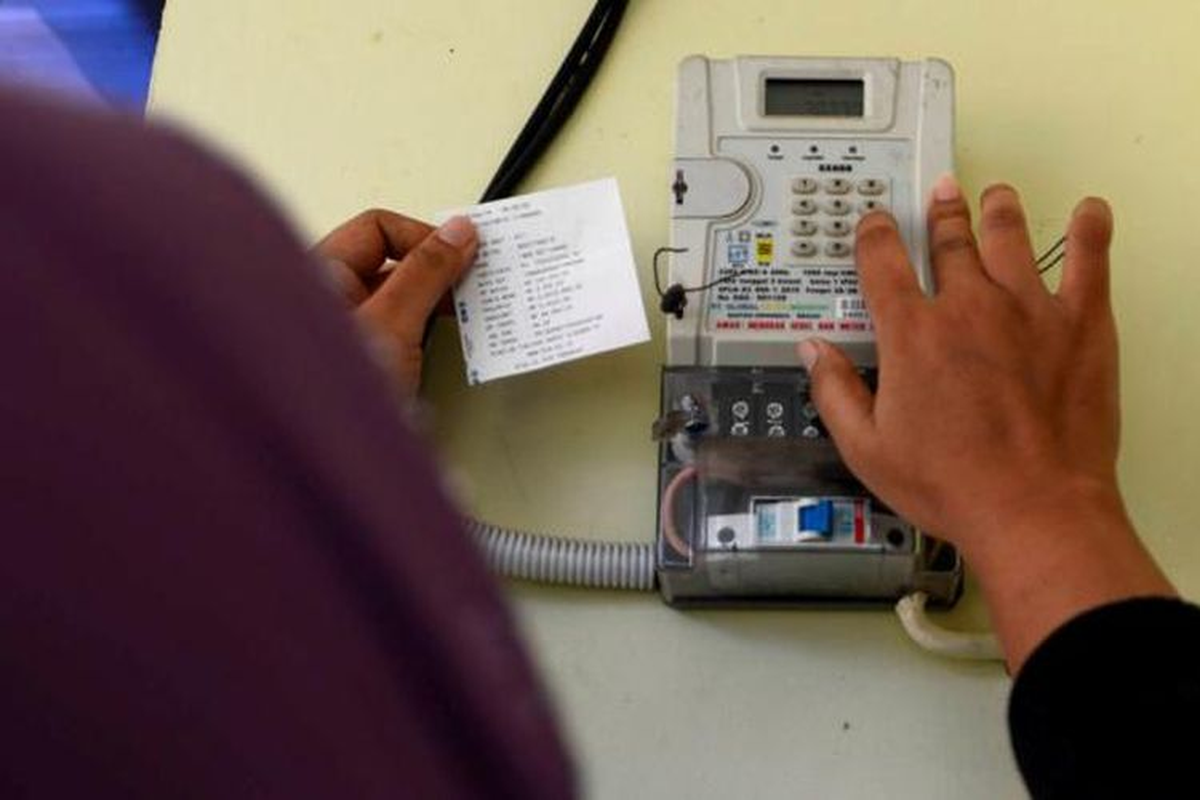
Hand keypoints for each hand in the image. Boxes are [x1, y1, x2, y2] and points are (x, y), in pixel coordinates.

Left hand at [314, 210, 476, 394]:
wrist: (328, 460)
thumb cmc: (332, 395)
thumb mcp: (392, 321)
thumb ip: (426, 272)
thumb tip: (458, 231)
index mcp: (319, 274)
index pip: (378, 229)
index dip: (424, 236)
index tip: (465, 254)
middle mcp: (329, 300)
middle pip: (392, 263)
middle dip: (437, 270)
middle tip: (477, 281)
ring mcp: (350, 334)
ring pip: (403, 300)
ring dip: (439, 303)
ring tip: (474, 313)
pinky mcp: (369, 367)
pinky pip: (406, 332)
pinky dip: (433, 332)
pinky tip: (455, 343)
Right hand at [800, 176, 1172, 668]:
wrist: (1034, 510)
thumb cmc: (953, 485)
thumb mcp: (867, 449)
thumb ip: (836, 392)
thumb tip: (813, 352)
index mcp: (913, 334)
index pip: (883, 261)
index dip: (875, 234)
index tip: (875, 223)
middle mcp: (968, 308)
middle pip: (949, 239)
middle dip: (940, 212)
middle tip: (941, 193)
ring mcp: (1029, 310)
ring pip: (1011, 237)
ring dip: (999, 210)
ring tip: (995, 196)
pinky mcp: (1081, 325)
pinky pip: (1090, 260)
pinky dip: (1090, 230)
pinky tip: (1089, 211)